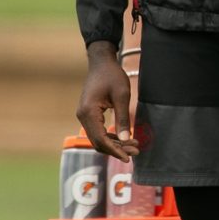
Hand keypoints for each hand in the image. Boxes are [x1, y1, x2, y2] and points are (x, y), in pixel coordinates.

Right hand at [76, 44, 137, 159]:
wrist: (101, 62)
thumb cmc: (112, 75)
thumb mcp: (122, 96)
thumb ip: (123, 118)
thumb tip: (126, 139)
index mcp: (88, 112)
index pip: (100, 139)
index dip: (114, 150)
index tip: (128, 157)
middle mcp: (82, 115)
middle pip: (98, 141)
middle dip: (116, 148)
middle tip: (136, 151)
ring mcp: (84, 115)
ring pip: (98, 138)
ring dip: (114, 143)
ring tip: (133, 145)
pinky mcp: (88, 113)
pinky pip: (97, 131)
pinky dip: (110, 136)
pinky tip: (124, 138)